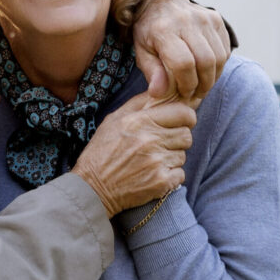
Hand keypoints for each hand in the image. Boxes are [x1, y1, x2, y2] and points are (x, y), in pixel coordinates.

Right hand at [71, 91, 194, 217]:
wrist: (92, 188)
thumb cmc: (101, 152)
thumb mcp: (114, 120)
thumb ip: (138, 104)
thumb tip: (160, 90)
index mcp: (139, 121)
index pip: (183, 113)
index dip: (186, 117)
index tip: (181, 122)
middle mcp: (150, 139)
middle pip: (186, 134)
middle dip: (177, 138)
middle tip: (162, 144)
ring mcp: (157, 162)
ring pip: (183, 155)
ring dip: (172, 158)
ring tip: (152, 160)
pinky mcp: (161, 182)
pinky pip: (180, 174)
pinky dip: (171, 176)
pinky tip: (153, 174)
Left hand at [133, 0, 230, 101]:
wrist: (159, 2)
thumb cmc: (148, 31)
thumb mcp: (142, 51)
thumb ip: (151, 72)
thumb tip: (160, 93)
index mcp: (163, 30)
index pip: (183, 64)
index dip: (186, 84)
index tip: (183, 93)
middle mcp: (185, 21)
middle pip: (205, 61)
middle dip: (203, 84)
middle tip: (196, 94)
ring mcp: (204, 17)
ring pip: (218, 57)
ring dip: (213, 77)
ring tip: (202, 85)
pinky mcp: (216, 18)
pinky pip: (225, 49)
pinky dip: (219, 65)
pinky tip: (208, 71)